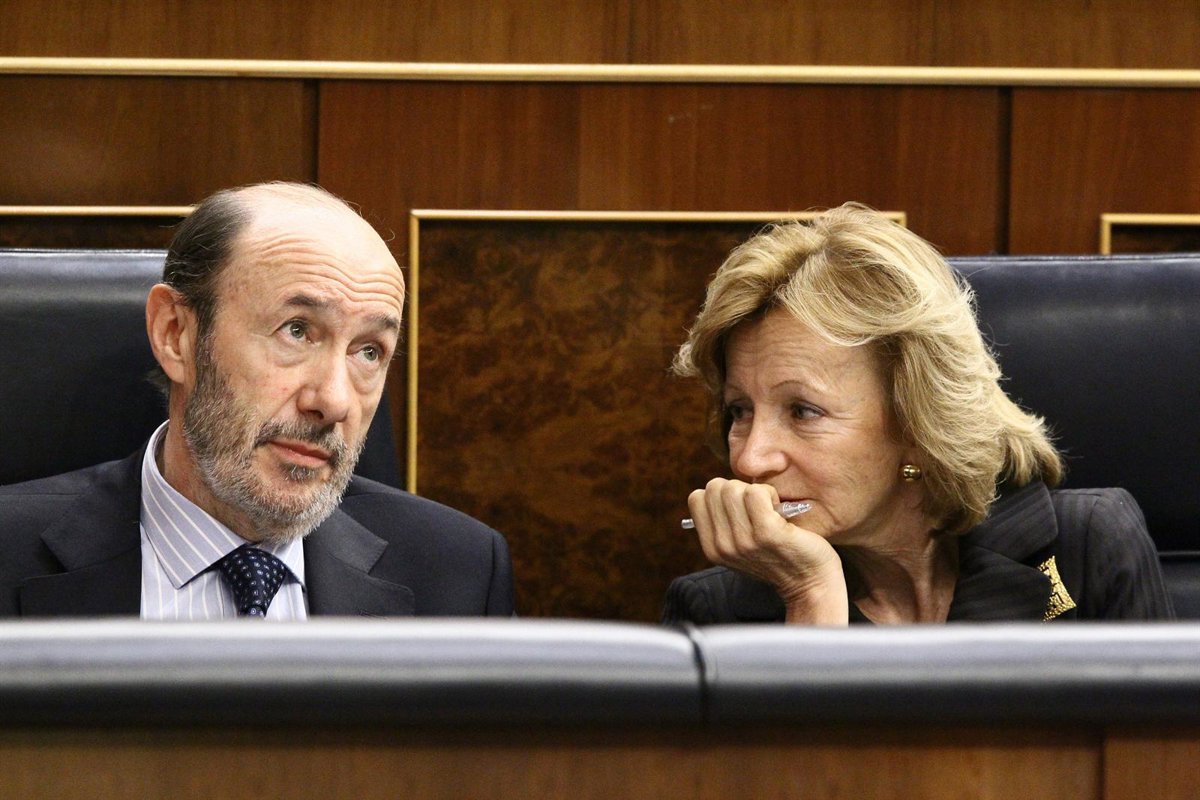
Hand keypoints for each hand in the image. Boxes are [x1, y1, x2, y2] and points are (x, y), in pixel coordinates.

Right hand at [687, 478, 848, 624]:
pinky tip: (778, 509)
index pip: (697, 498)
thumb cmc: (778, 557)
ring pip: (733, 488)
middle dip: (738, 489)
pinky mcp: (767, 532)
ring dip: (755, 491)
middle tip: (757, 508)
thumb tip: (715, 490)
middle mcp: (723, 546)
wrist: (810, 583)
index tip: (740, 508)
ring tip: (769, 509)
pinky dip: (769, 493)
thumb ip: (723, 525)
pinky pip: (756, 492)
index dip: (720, 494)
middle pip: (715, 488)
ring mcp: (743, 540)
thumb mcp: (739, 548)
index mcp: (712, 548)